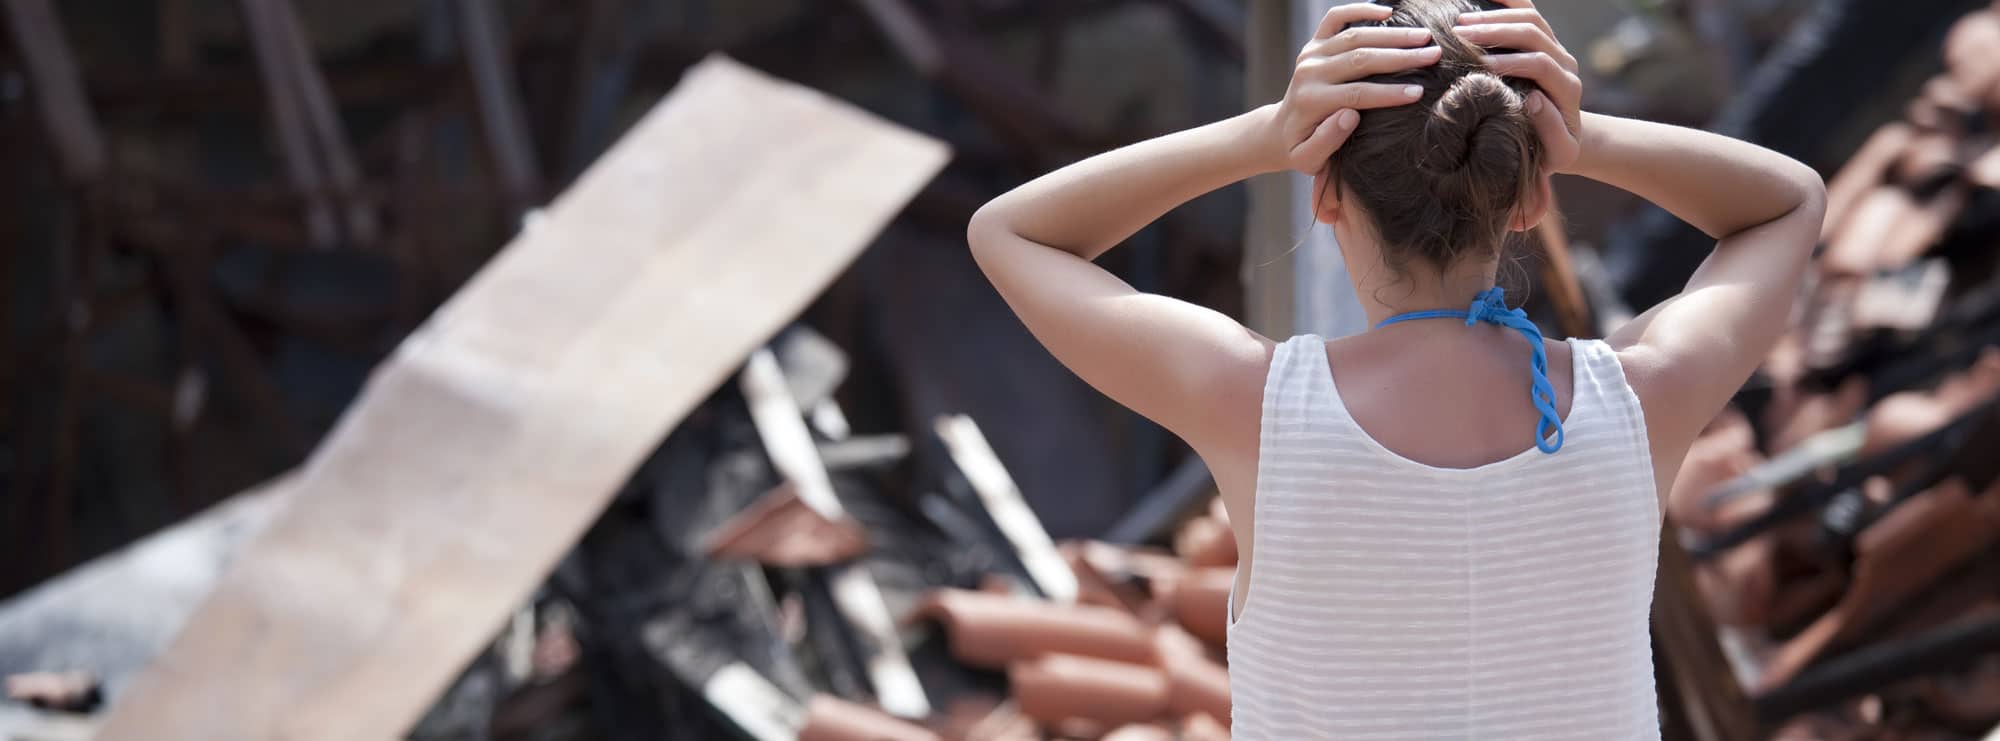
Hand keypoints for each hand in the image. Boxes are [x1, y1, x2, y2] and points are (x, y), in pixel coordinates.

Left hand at [1264, 3, 1439, 174]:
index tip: (1419, 92)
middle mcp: (1310, 73)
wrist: (1281, 131)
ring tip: (1424, 37)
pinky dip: (1360, 9)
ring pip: (1355, 36)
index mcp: (1311, 101)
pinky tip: (1388, 12)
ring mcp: (1312, 54)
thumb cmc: (1302, 149)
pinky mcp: (1314, 43)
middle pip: (1360, 59)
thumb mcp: (1308, 159)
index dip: (1389, 93)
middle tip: (1434, 55)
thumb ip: (1326, 142)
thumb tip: (1350, 116)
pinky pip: (1335, 18)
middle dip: (1401, 57)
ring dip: (1392, 34)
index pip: (1356, 94)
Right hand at [1455, 0, 1582, 173]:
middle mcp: (1565, 63)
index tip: (1478, 67)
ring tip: (1460, 22)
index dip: (1510, 62)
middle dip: (1495, 32)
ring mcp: (1556, 49)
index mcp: (1568, 88)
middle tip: (1459, 36)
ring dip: (1495, 17)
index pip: (1540, 64)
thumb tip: (1533, 99)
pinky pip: (1529, 13)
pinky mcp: (1545, 42)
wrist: (1564, 140)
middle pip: (1533, 34)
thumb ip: (1550, 130)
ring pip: (1530, 19)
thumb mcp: (1558, 154)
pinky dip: (1508, 2)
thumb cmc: (1552, 153)